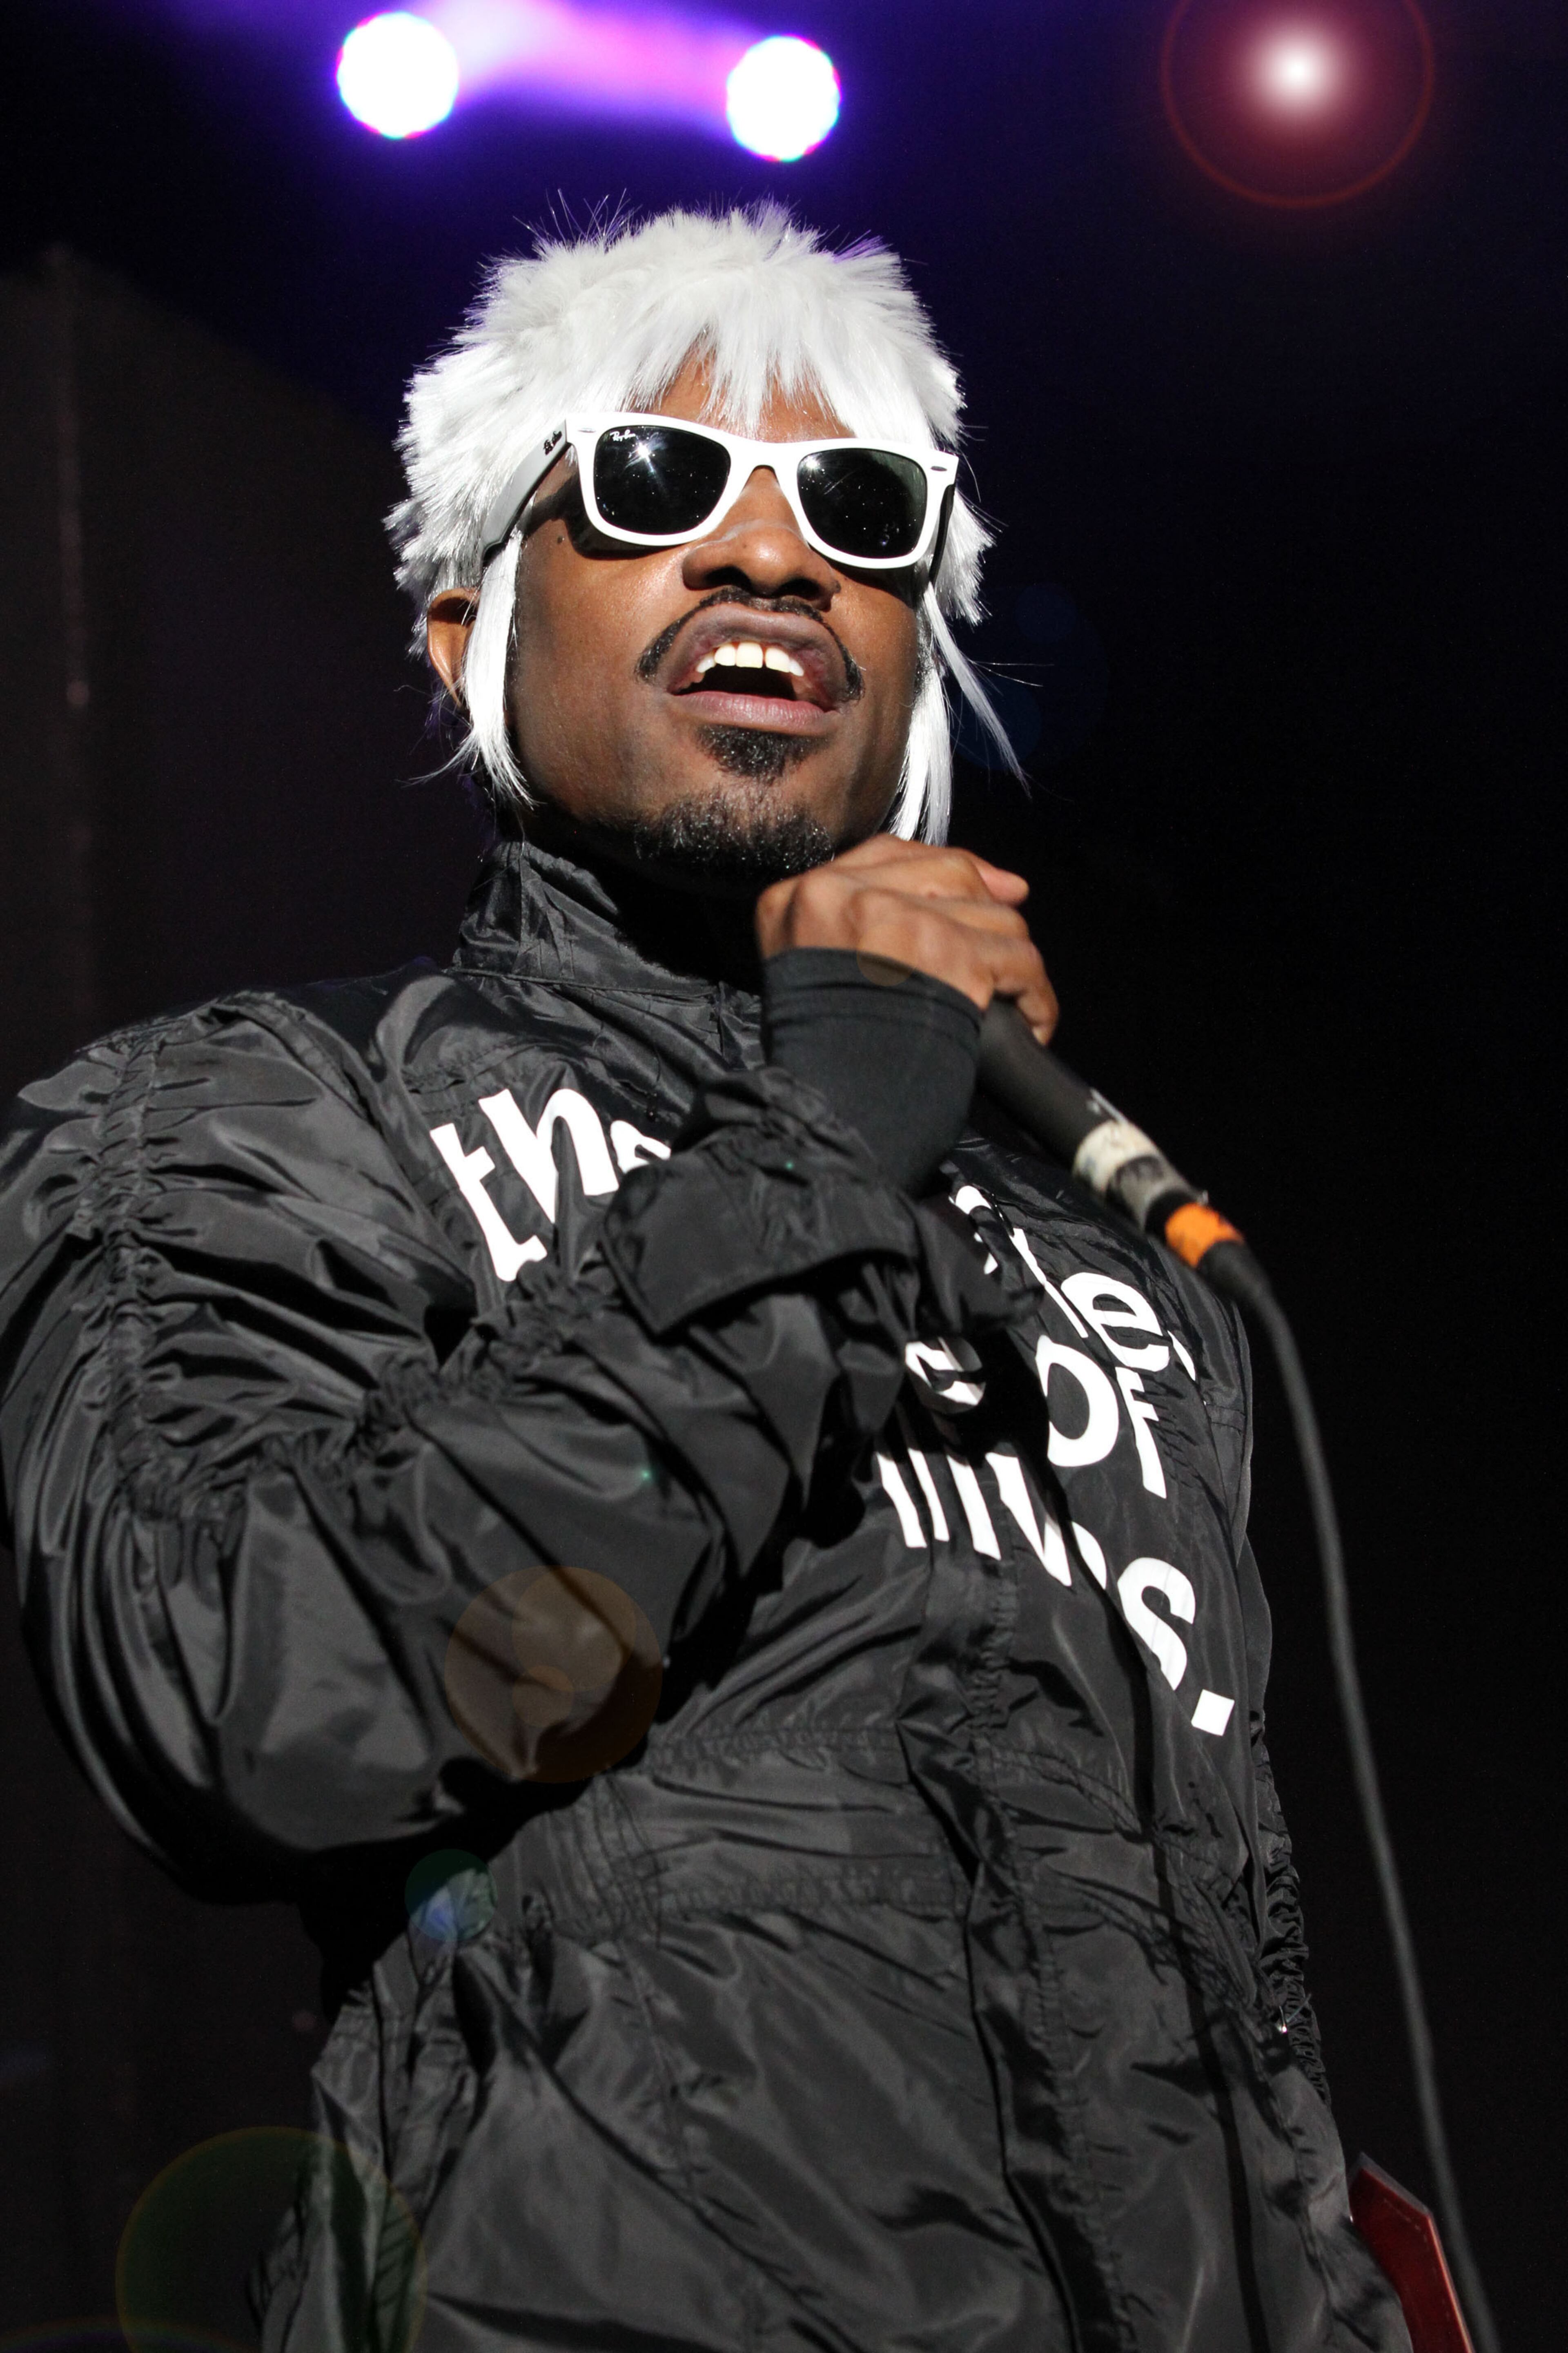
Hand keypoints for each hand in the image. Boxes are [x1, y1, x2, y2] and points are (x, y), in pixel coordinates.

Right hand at [755, 837, 1057, 1043]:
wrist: (823, 1118)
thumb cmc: (826, 1065)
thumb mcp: (813, 978)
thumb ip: (859, 930)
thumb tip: (960, 895)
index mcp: (801, 901)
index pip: (889, 855)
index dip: (949, 869)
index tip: (992, 888)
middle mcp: (843, 897)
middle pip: (949, 874)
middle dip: (989, 914)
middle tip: (1008, 954)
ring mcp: (897, 920)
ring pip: (992, 918)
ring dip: (1012, 967)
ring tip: (1010, 1007)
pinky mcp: (948, 953)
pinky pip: (1019, 959)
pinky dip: (1036, 997)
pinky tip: (1032, 1023)